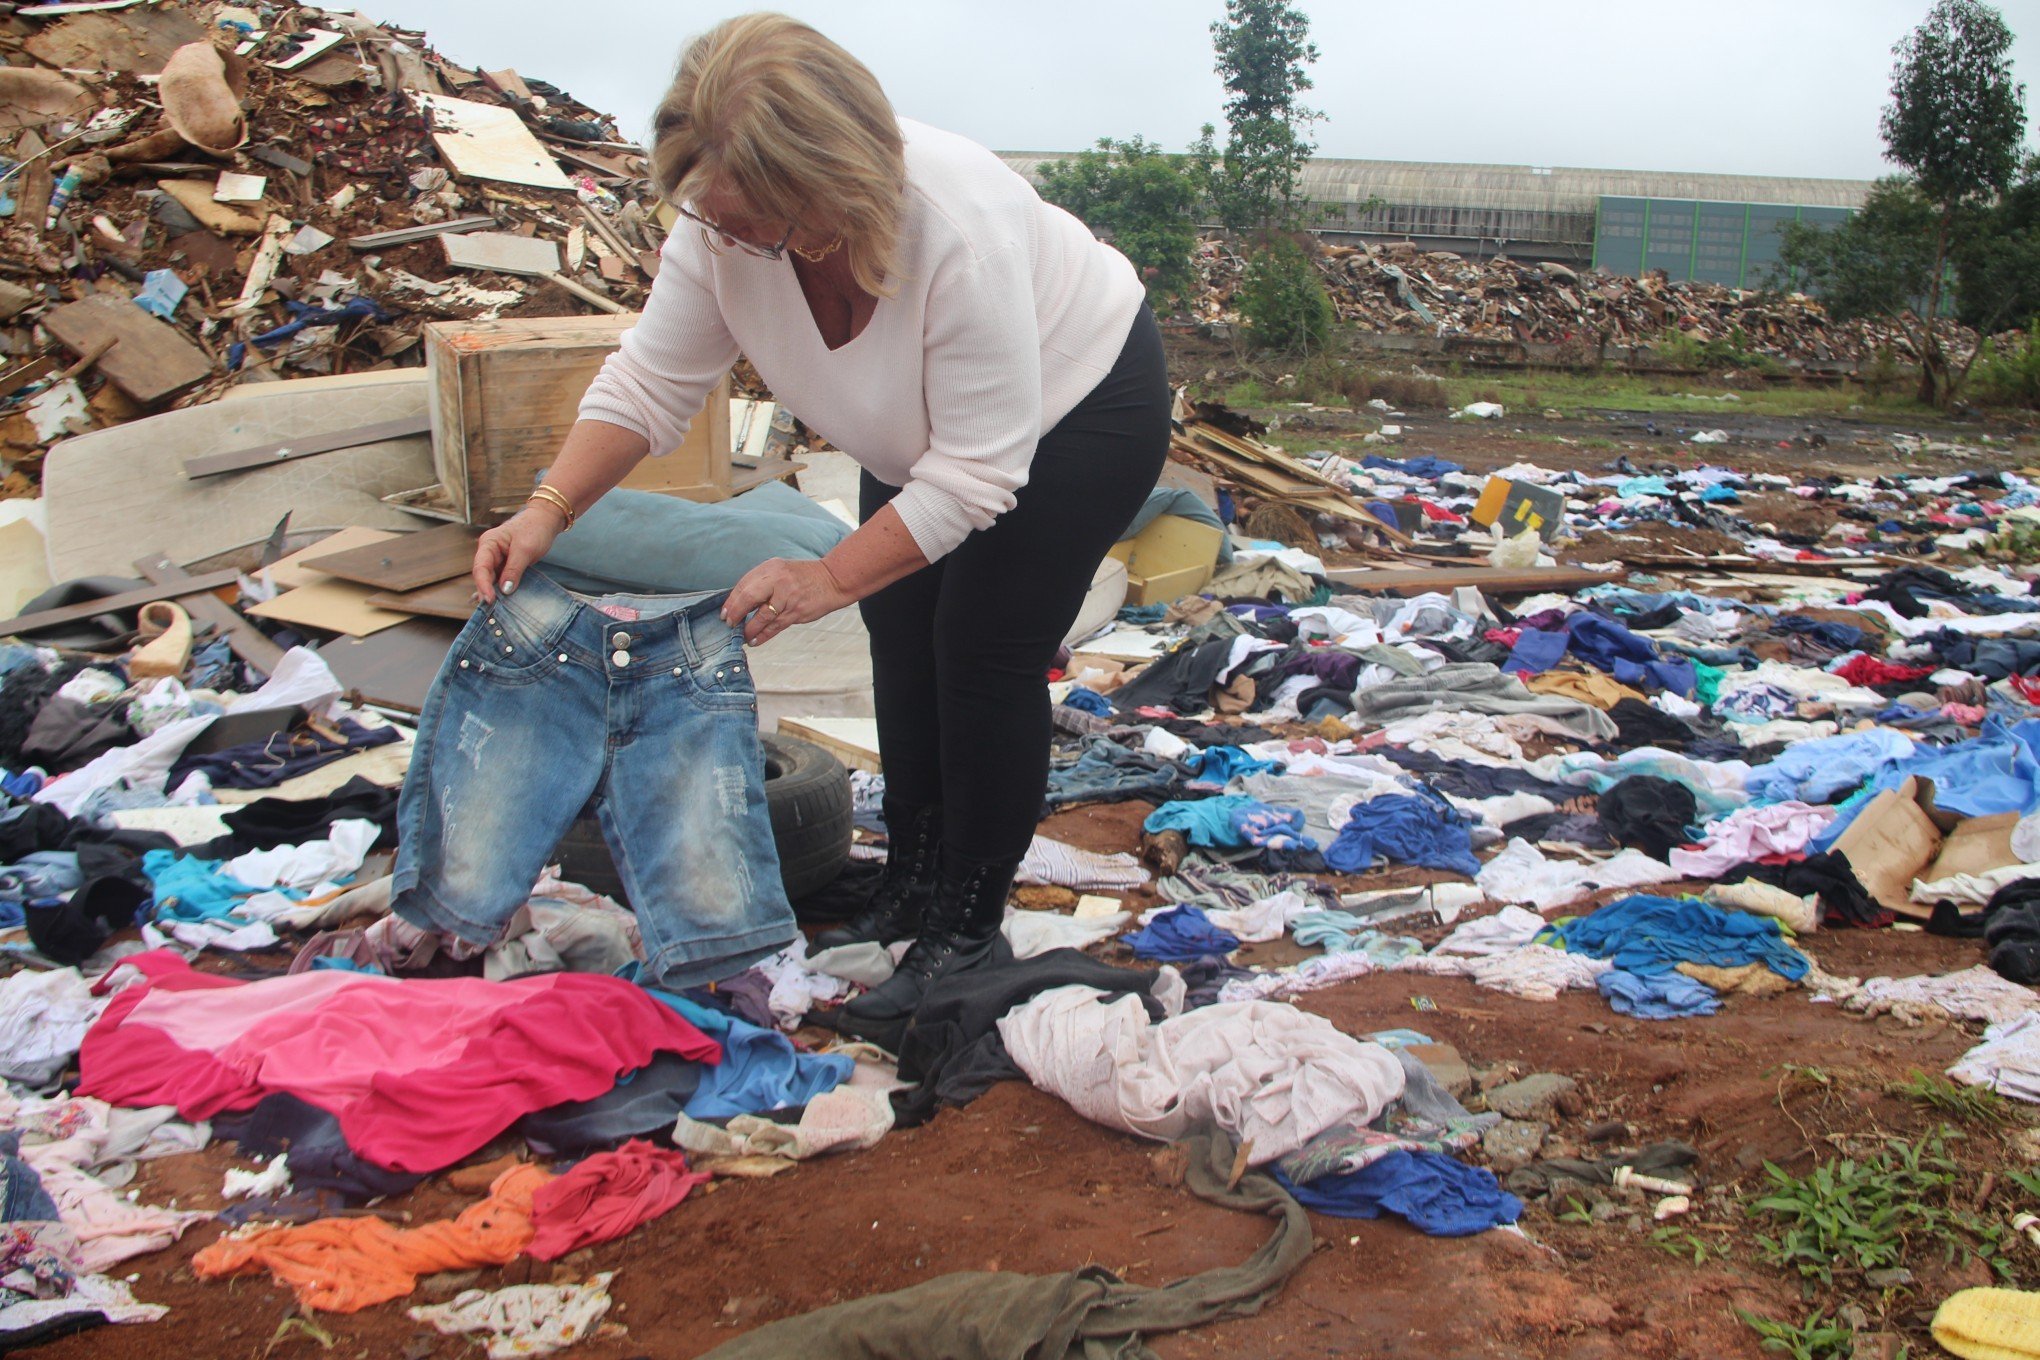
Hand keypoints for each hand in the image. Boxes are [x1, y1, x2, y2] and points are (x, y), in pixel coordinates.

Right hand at [471, 507, 564, 603]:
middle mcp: (489, 552)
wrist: (546, 521)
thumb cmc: (535, 529)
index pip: (480, 567)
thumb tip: (504, 590)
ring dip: (494, 593)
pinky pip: (501, 580)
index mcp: (489, 543)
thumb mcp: (525, 550)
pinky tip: (503, 603)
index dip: (483, 585)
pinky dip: (502, 590)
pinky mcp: (506, 565)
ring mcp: (497, 559)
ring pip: (491, 580)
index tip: (490, 599)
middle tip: (492, 610)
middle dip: (487, 592)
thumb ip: (514, 570)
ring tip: (496, 610)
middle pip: (483, 575)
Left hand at [723, 557, 853, 644]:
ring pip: (762, 616)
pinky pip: (775, 626)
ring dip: (749, 628)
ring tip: (742, 635)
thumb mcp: (780, 570)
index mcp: (771, 568)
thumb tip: (739, 603)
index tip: (725, 613)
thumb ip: (762, 583)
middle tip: (729, 624)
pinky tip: (754, 640)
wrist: (832, 579)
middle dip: (736, 614)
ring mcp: (788, 597)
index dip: (732, 601)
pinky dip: (763, 635)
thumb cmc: (803, 577)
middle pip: (749, 598)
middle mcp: (778, 580)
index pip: (744, 585)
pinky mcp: (797, 611)